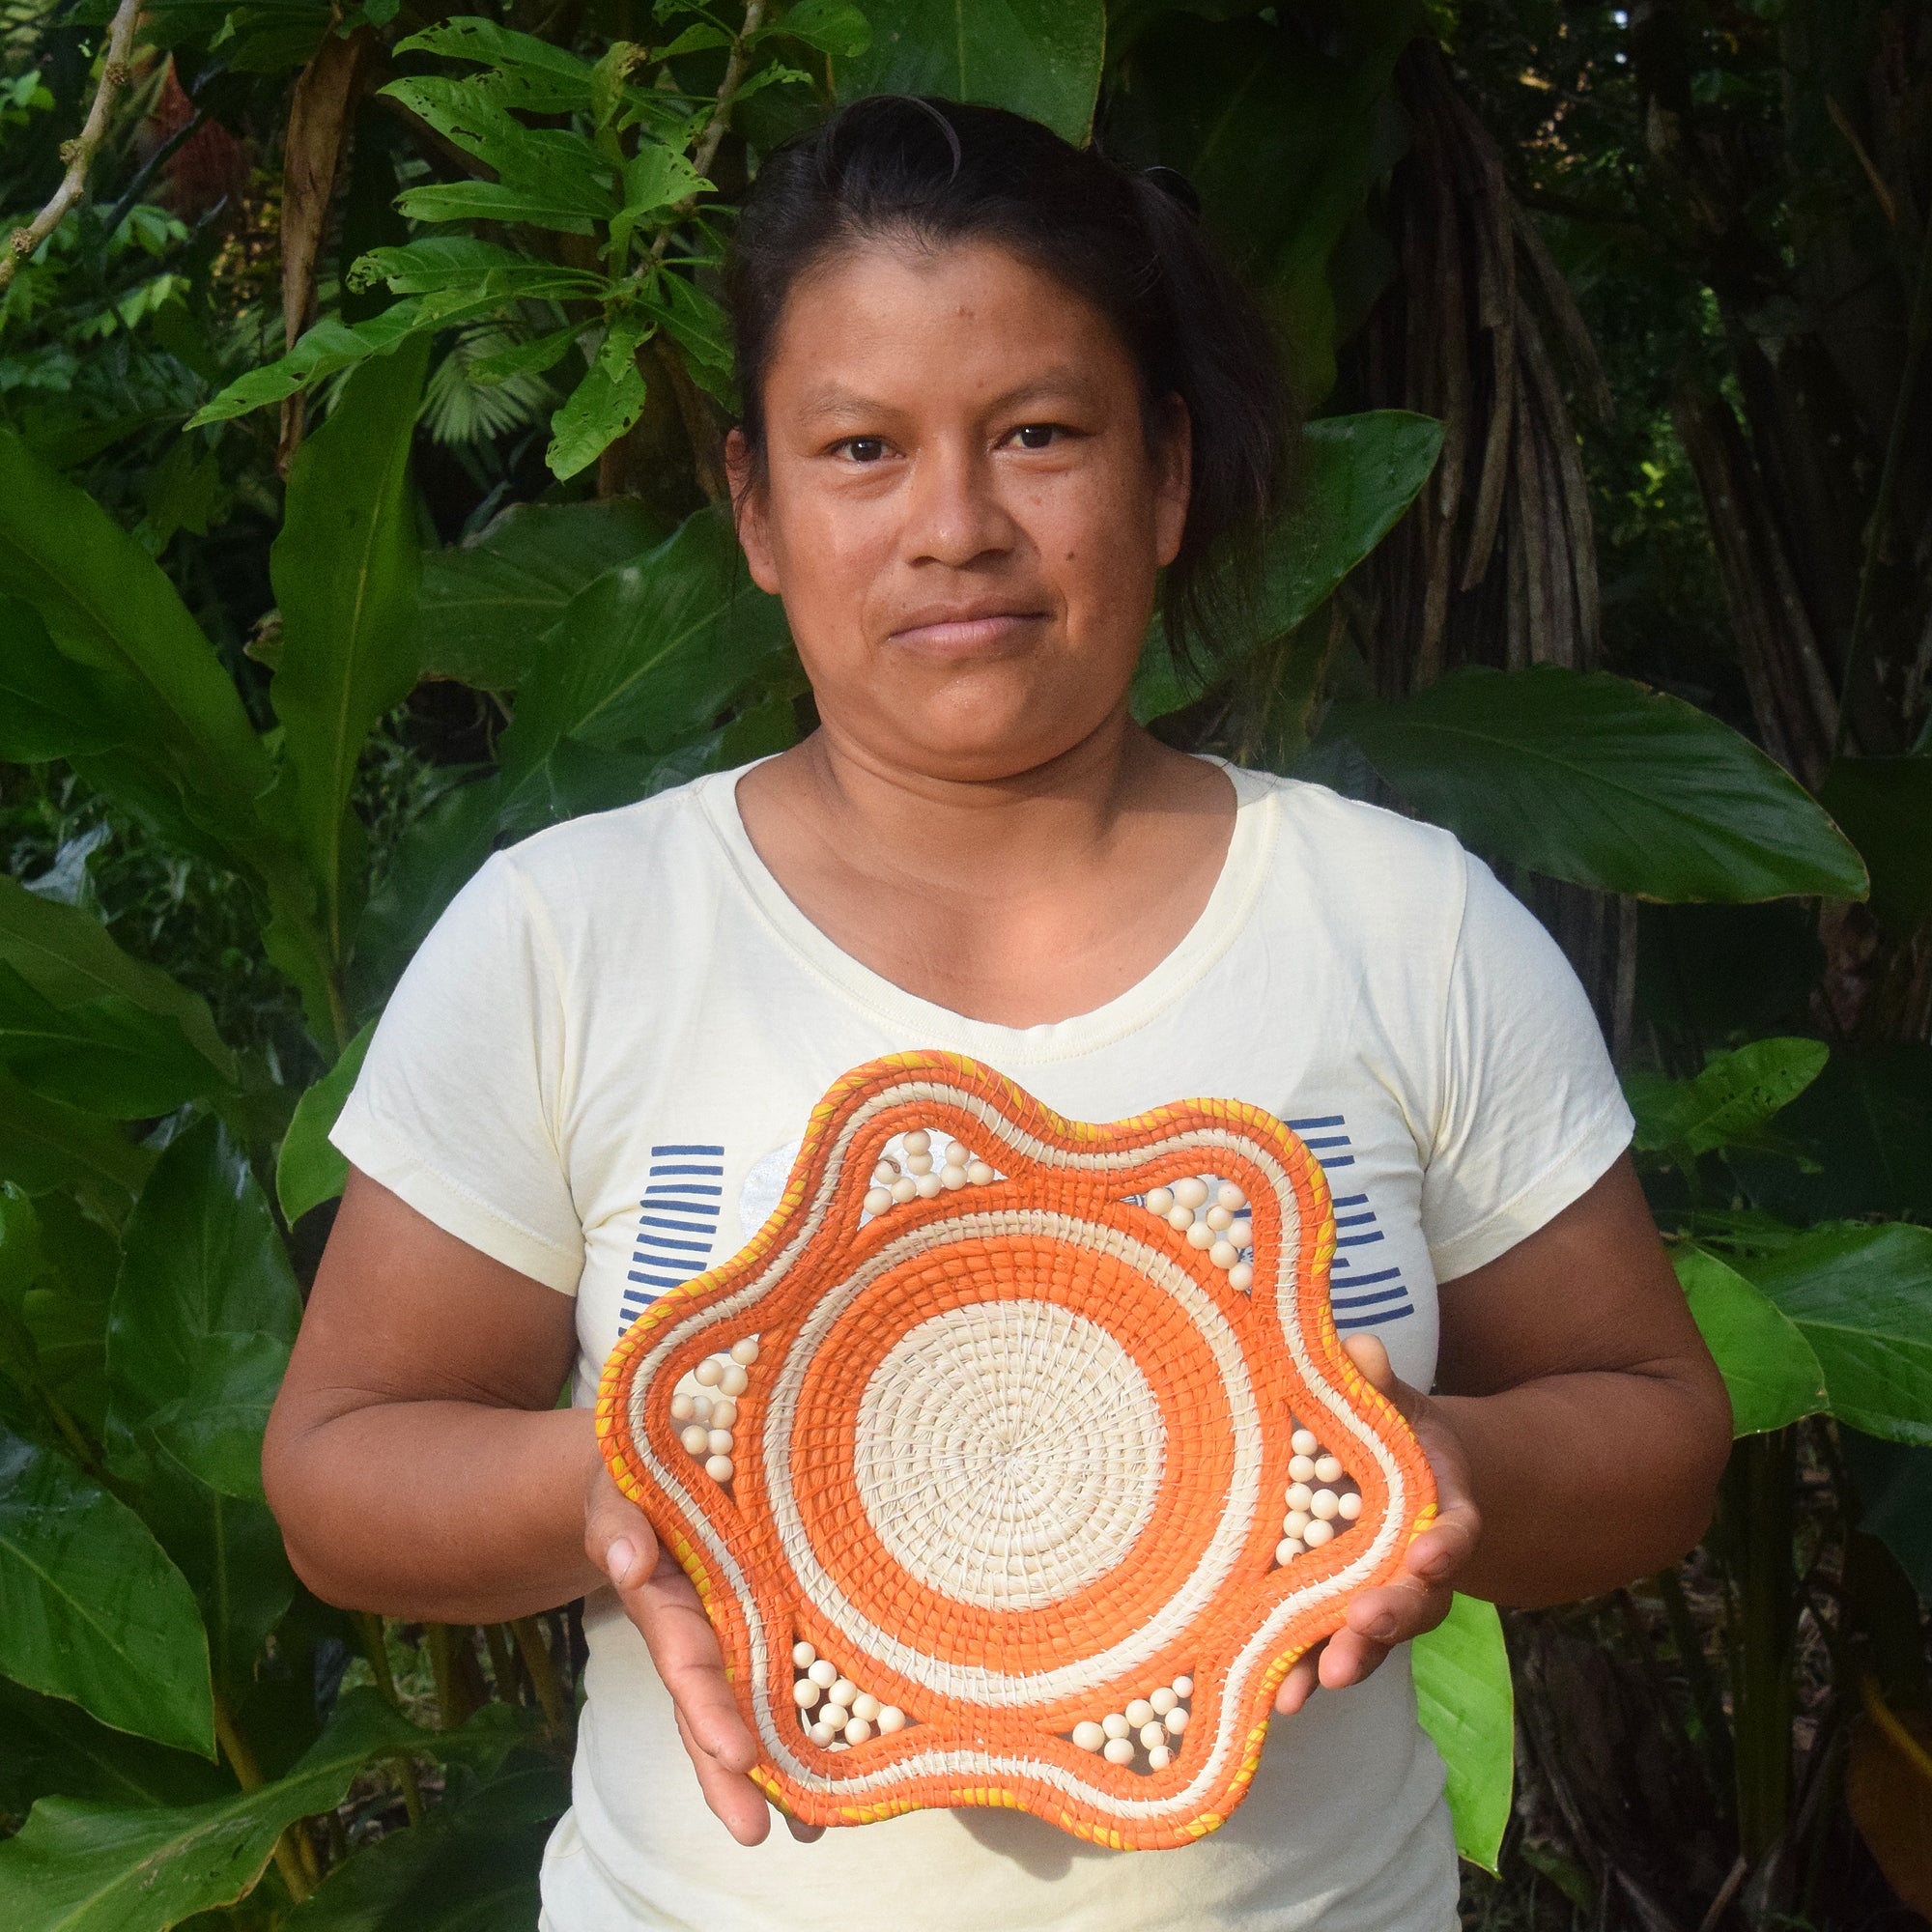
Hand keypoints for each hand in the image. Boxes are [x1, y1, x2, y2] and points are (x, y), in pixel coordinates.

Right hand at [583, 1456, 822, 1844]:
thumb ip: (618, 1527)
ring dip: (784, 1762)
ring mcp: (747, 1627)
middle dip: (739, 1774)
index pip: (689, 1669)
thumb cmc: (638, 1483)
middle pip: (722, 1713)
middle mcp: (710, 1631)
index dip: (710, 1714)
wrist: (668, 1461)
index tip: (735, 1757)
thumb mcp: (618, 1495)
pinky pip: (801, 1662)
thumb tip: (630, 1563)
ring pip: (764, 1703)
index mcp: (671, 1609)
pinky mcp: (782, 1611)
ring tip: (816, 1824)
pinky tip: (857, 1752)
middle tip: (768, 1830)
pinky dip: (823, 1707)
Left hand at [1273, 1333, 1479, 1716]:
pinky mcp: (1335, 1614)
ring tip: (1316, 1683)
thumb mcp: (1385, 1396)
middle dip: (1392, 1614)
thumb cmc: (1383, 1423)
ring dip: (1349, 1658)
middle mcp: (1415, 1561)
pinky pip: (1327, 1646)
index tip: (1431, 1556)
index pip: (1455, 1527)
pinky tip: (1278, 1696)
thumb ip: (1374, 1378)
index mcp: (1439, 1502)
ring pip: (1373, 1636)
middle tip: (1366, 1624)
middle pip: (1416, 1597)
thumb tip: (1359, 1350)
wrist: (1382, 1467)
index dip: (1446, 1544)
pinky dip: (1307, 1670)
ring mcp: (1377, 1593)